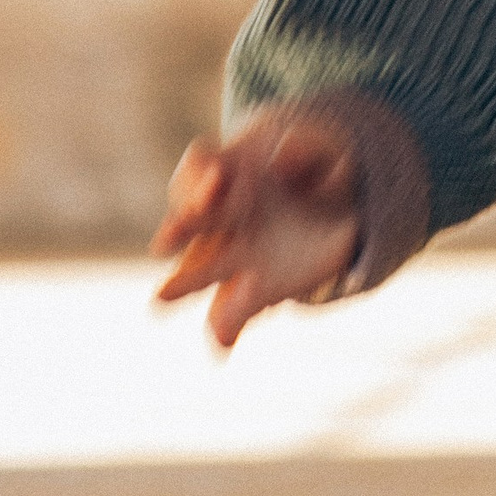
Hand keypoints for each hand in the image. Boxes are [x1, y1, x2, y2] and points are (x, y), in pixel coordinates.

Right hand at [151, 106, 362, 348]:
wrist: (336, 204)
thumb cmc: (319, 166)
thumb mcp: (324, 152)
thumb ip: (304, 153)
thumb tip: (279, 164)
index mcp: (233, 172)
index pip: (201, 167)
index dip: (203, 173)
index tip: (217, 176)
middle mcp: (222, 215)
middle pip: (191, 219)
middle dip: (179, 228)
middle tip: (162, 244)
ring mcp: (235, 254)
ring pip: (201, 270)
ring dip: (182, 284)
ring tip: (159, 301)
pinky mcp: (257, 287)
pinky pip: (234, 308)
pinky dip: (227, 324)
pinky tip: (222, 344)